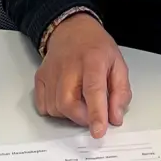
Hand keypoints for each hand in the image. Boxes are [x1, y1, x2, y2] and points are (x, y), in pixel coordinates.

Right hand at [34, 13, 130, 137]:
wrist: (72, 29)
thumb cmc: (96, 48)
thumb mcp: (118, 64)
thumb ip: (121, 92)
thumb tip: (115, 118)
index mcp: (93, 60)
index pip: (93, 90)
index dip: (96, 113)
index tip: (98, 131)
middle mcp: (68, 65)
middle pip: (68, 103)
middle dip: (82, 118)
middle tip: (93, 114)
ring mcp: (51, 72)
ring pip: (55, 107)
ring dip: (69, 114)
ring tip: (80, 101)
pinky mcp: (40, 77)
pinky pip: (43, 105)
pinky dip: (55, 110)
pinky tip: (65, 99)